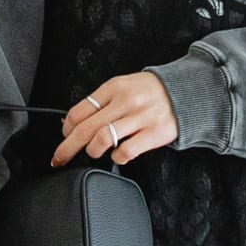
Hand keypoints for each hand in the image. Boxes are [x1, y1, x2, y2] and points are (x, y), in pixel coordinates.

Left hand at [50, 71, 179, 167]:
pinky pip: (126, 151)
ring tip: (94, 152)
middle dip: (67, 148)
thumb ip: (103, 102)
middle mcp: (126, 101)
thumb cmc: (150, 93)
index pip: (79, 111)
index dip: (66, 128)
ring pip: (103, 139)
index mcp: (114, 87)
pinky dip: (117, 157)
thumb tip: (74, 123)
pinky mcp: (155, 133)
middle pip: (85, 128)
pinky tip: (119, 154)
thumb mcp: (124, 86)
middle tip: (59, 159)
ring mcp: (141, 117)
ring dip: (93, 151)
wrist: (187, 92)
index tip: (64, 137)